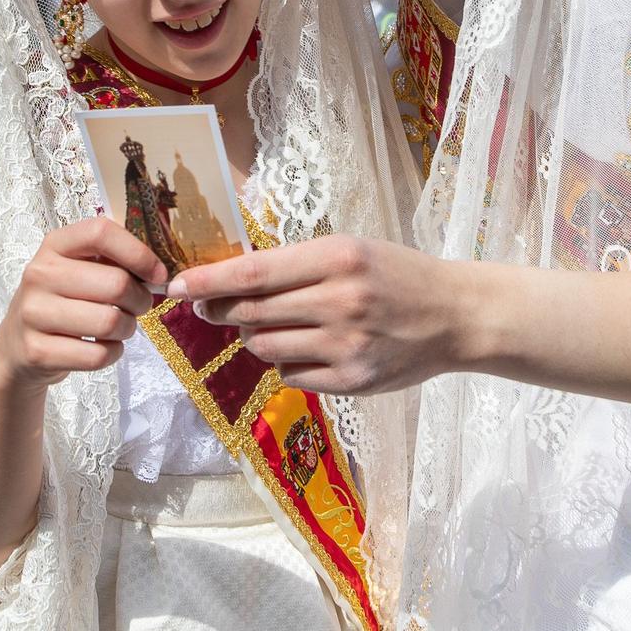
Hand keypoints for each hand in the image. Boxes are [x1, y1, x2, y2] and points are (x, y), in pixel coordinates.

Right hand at [0, 219, 166, 390]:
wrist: (17, 346)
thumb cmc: (62, 301)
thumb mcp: (78, 270)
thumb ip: (114, 262)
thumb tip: (159, 274)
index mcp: (54, 246)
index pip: (100, 233)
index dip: (139, 253)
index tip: (157, 274)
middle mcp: (39, 274)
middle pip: (117, 284)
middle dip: (140, 300)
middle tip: (137, 307)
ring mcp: (33, 313)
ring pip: (110, 322)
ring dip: (127, 329)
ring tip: (119, 327)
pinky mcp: (36, 351)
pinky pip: (97, 355)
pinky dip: (112, 354)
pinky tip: (102, 347)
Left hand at [168, 235, 472, 394]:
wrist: (455, 315)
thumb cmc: (395, 275)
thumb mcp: (349, 250)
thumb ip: (295, 264)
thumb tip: (226, 281)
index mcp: (337, 257)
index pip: (253, 273)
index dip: (207, 281)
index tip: (175, 286)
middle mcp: (340, 300)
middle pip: (250, 312)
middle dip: (220, 311)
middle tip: (209, 308)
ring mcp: (347, 344)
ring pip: (264, 347)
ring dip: (256, 337)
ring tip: (281, 324)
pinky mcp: (353, 380)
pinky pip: (290, 375)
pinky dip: (288, 363)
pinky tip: (312, 348)